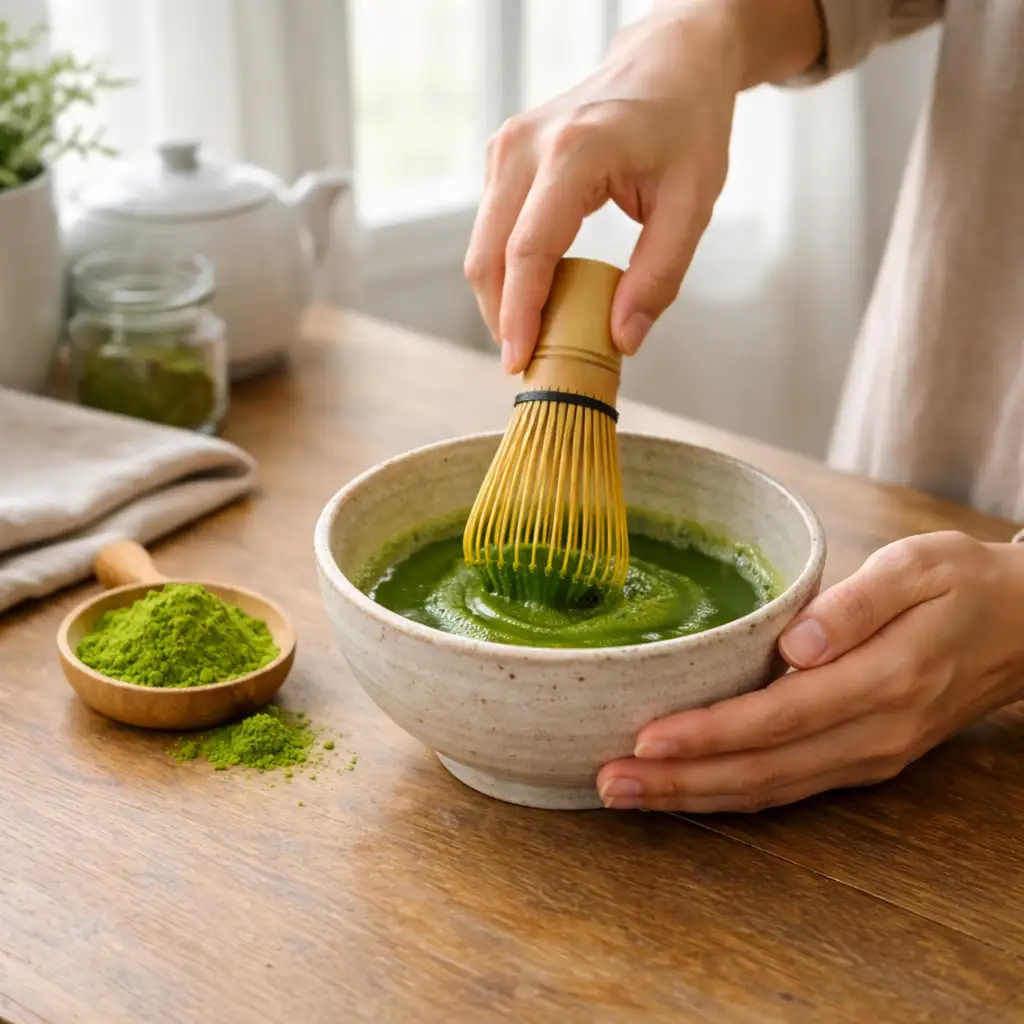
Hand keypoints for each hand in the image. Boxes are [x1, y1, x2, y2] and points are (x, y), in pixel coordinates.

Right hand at [465, 5, 742, 371]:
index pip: (528, 252)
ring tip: (537, 334)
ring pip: (482, 247)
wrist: (669, 62)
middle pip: (489, 255)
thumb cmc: (686, 127)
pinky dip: (507, 271)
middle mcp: (525, 146)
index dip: (519, 316)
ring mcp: (507, 147)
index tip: (520, 362)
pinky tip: (538, 294)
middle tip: (530, 362)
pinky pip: (490, 230)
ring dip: (502, 298)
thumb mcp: (693, 204)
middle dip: (502, 317)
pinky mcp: (502, 156)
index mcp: (573, 152)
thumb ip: (659, 277)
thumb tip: (622, 340)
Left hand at [597, 531, 1023, 812]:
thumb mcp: (917, 568)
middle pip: (761, 771)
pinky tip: (685, 790)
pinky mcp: (864, 759)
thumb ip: (857, 604)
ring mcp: (870, 755)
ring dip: (694, 797)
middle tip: (608, 782)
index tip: (644, 737)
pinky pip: (787, 788)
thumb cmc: (960, 584)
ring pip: (769, 790)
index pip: (777, 717)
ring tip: (627, 794)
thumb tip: (798, 644)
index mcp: (883, 680)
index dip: (707, 733)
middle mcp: (873, 733)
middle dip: (678, 782)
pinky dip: (730, 794)